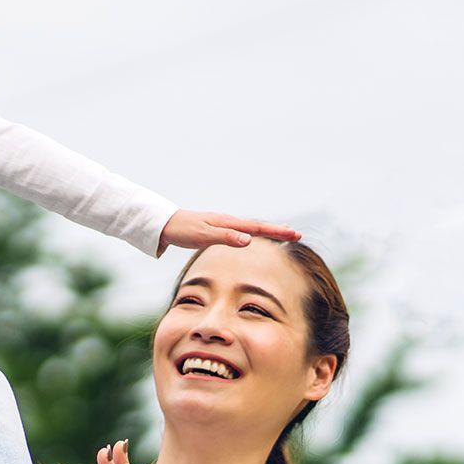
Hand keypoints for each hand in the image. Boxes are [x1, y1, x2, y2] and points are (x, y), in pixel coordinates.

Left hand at [158, 210, 300, 253]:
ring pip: (251, 227)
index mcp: (228, 223)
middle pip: (258, 225)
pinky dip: (254, 232)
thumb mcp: (204, 236)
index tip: (294, 235)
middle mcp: (229, 222)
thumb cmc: (183, 230)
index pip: (258, 228)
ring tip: (284, 233)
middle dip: (278, 230)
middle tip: (297, 235)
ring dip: (268, 230)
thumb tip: (249, 240)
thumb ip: (226, 238)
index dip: (277, 232)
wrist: (166, 224)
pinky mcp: (218, 229)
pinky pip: (242, 230)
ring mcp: (224, 225)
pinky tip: (255, 236)